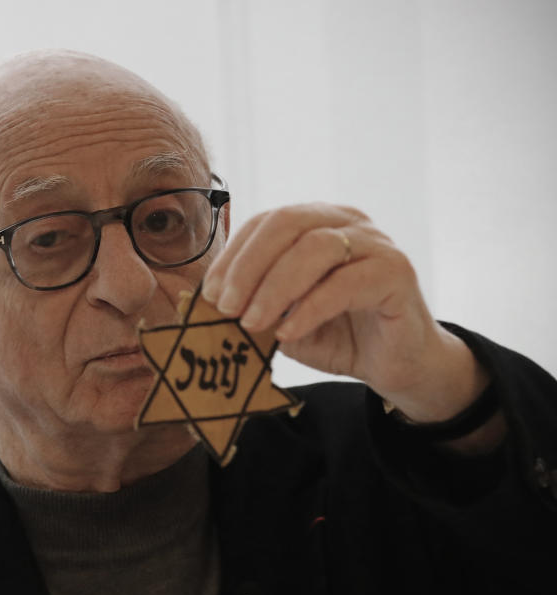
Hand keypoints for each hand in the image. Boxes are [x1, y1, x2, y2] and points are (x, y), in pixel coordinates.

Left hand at [202, 203, 488, 424]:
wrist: (396, 365)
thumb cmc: (336, 335)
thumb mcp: (282, 318)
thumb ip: (253, 304)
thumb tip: (207, 304)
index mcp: (315, 222)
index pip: (265, 223)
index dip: (232, 256)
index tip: (209, 294)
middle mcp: (346, 221)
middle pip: (287, 223)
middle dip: (248, 266)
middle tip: (226, 307)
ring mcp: (375, 243)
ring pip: (316, 248)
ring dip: (275, 287)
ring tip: (252, 323)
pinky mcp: (397, 272)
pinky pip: (347, 282)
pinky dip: (310, 308)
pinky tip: (288, 332)